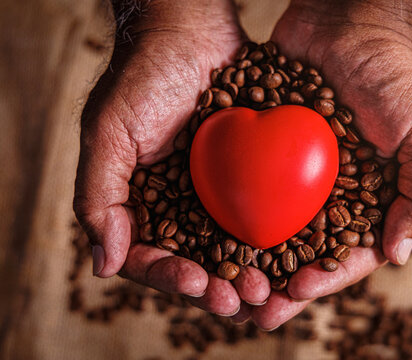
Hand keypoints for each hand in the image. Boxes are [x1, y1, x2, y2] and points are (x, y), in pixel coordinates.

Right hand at [73, 0, 270, 315]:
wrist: (191, 33)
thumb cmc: (144, 77)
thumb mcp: (108, 132)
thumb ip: (98, 195)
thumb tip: (102, 263)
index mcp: (141, 206)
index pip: (150, 257)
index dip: (171, 278)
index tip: (196, 283)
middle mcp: (179, 207)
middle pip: (196, 263)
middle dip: (218, 287)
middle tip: (242, 301)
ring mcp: (215, 195)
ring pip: (232, 248)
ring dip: (250, 274)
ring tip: (269, 290)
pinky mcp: (249, 178)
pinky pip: (262, 214)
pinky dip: (275, 238)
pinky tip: (293, 253)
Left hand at [247, 0, 411, 329]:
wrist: (345, 20)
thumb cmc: (392, 74)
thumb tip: (397, 254)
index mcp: (370, 197)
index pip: (349, 253)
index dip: (324, 279)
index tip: (293, 294)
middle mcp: (332, 192)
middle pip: (305, 251)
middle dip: (280, 283)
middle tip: (253, 308)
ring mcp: (297, 174)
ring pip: (272, 228)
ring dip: (251, 259)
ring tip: (226, 283)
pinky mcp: (267, 150)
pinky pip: (247, 187)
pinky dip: (232, 214)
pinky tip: (210, 235)